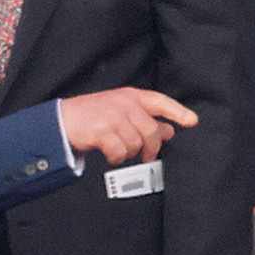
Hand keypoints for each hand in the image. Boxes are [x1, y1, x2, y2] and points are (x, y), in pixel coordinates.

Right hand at [62, 88, 196, 165]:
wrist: (62, 120)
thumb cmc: (94, 115)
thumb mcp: (121, 110)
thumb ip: (145, 118)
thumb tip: (169, 130)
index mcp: (131, 96)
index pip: (160, 101)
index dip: (178, 111)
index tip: (192, 121)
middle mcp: (124, 104)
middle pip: (151, 131)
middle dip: (151, 148)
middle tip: (147, 155)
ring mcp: (112, 117)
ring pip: (136, 144)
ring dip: (128, 153)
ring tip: (118, 149)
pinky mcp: (101, 131)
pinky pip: (120, 152)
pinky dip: (116, 158)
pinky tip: (110, 155)